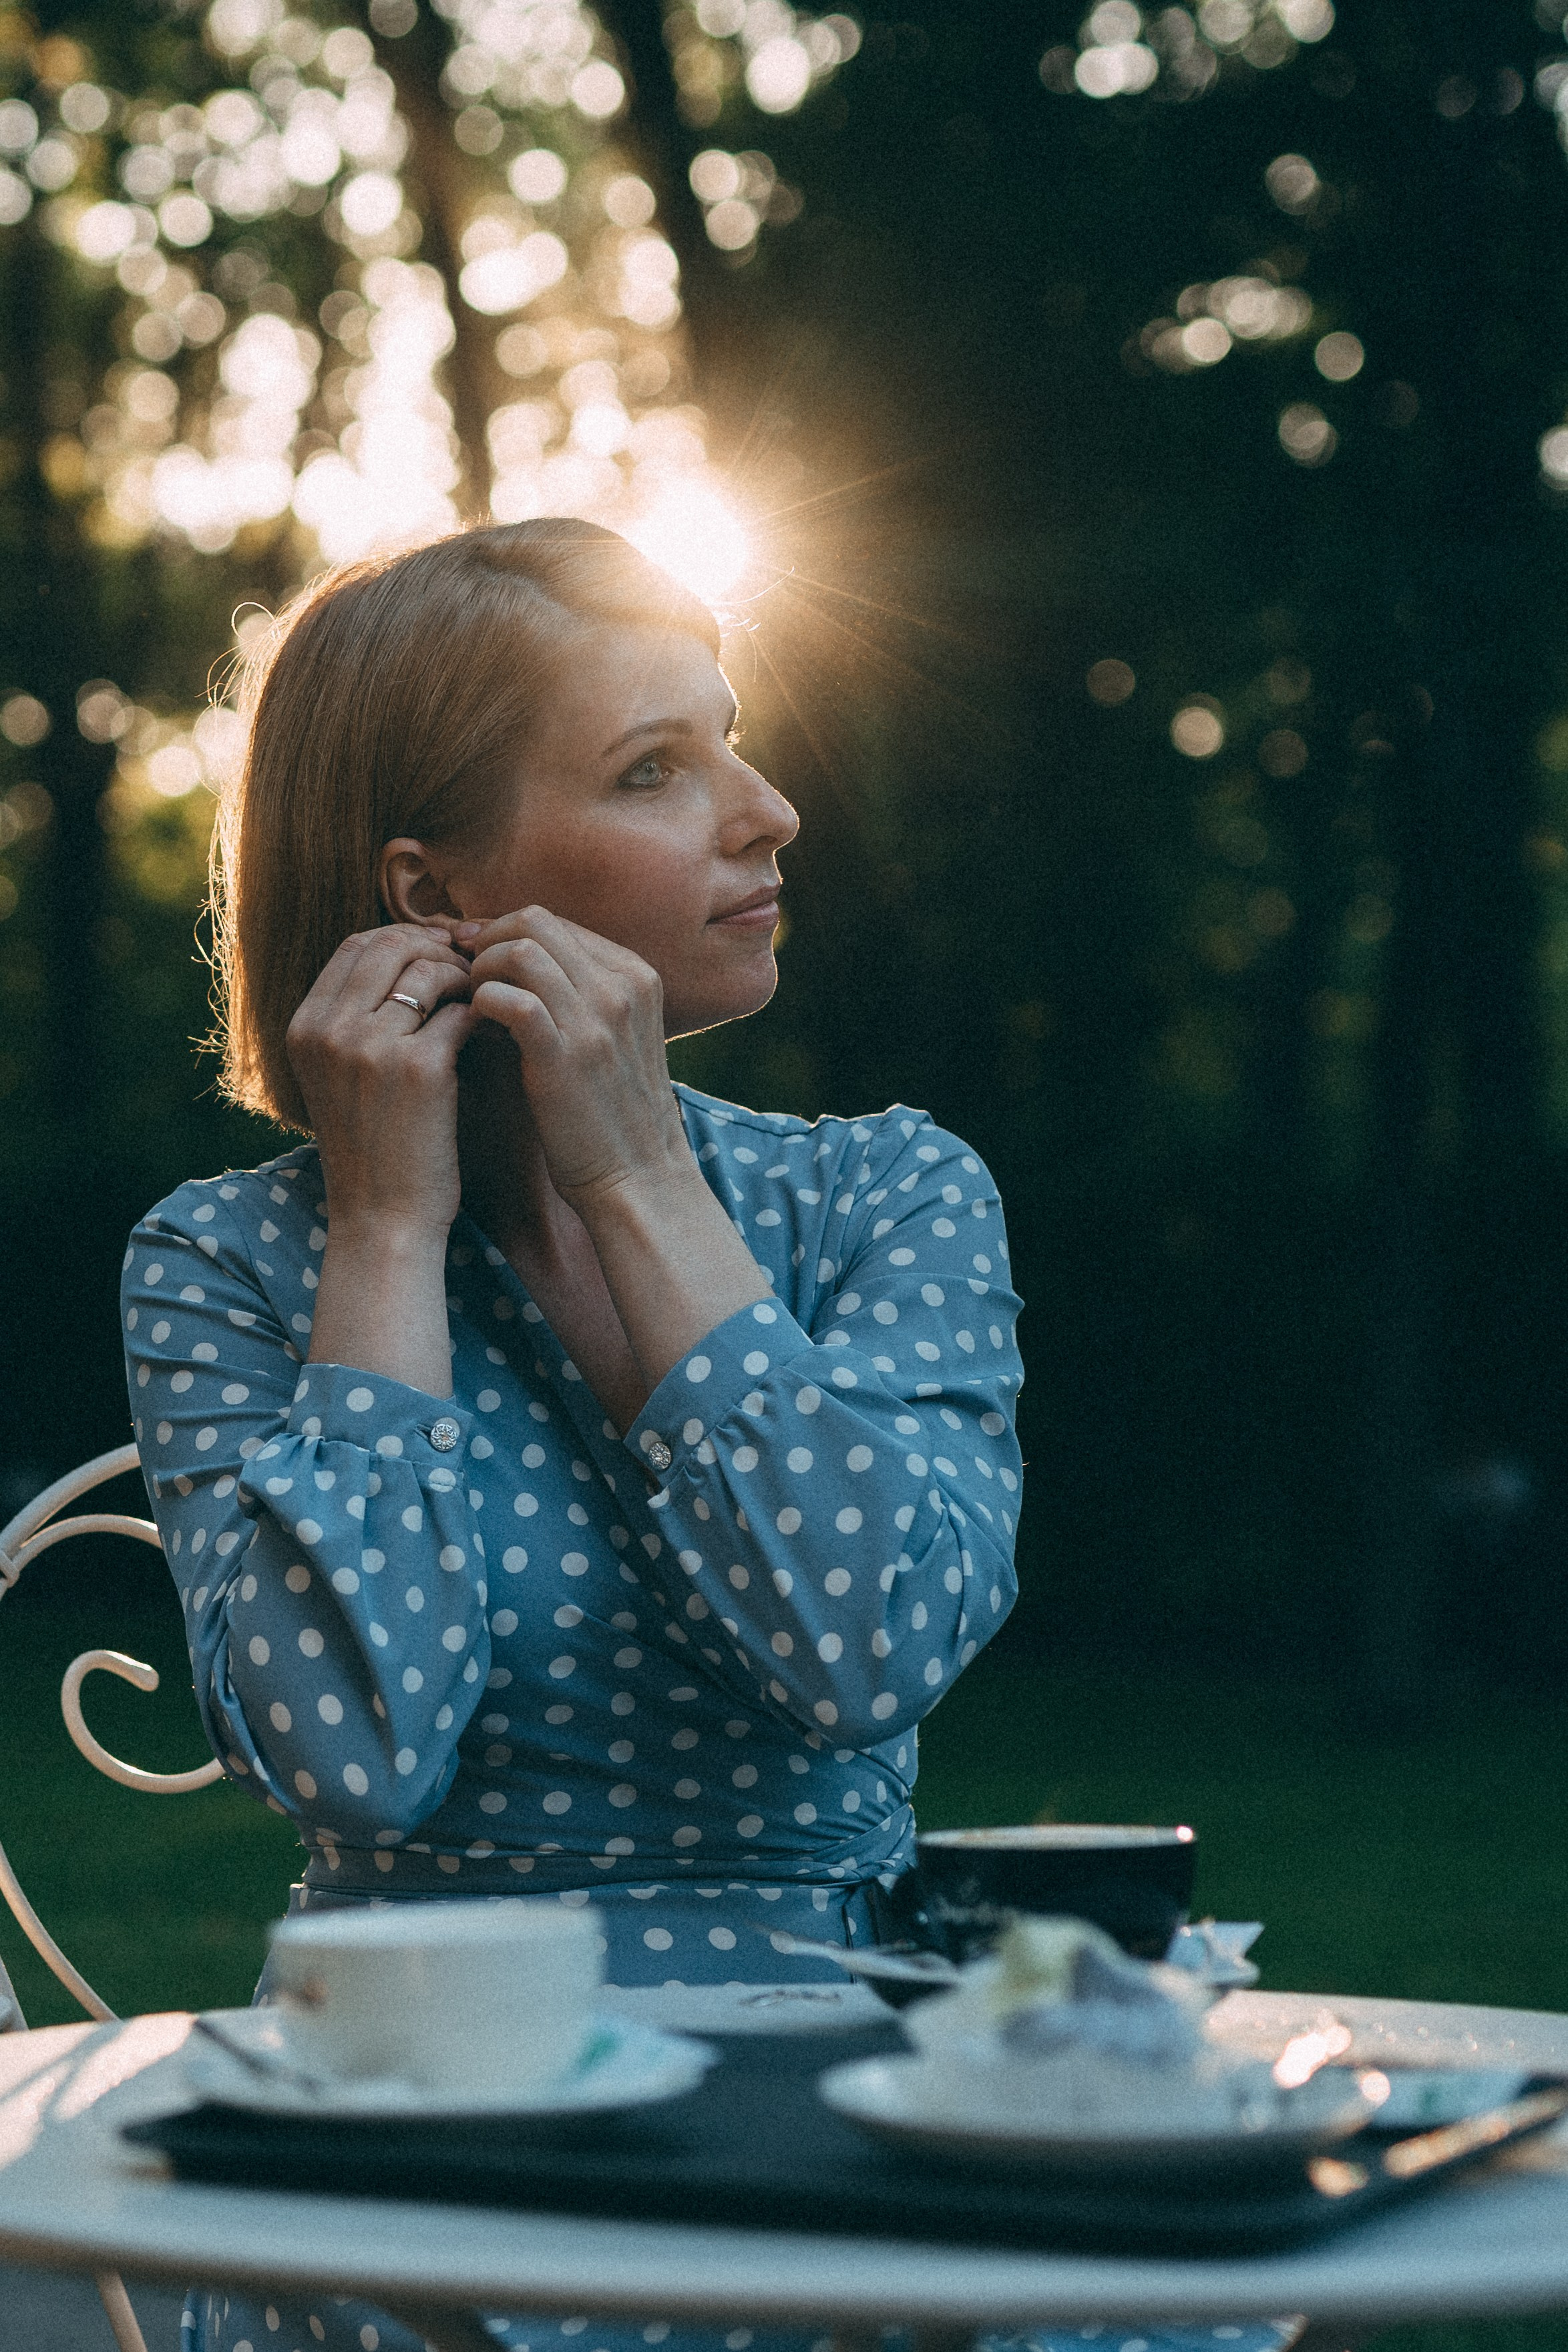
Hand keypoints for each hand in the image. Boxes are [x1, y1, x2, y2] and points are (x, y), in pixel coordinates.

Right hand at [286, 925, 478, 1237]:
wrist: (383, 1219)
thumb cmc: (372, 1148)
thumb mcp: (338, 1077)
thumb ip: (354, 1019)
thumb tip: (408, 953)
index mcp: (303, 1027)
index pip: (354, 946)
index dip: (403, 938)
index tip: (437, 950)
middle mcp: (329, 1030)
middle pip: (390, 946)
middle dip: (437, 948)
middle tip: (470, 967)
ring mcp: (370, 1047)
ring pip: (430, 972)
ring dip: (465, 979)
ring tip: (481, 1001)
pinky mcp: (419, 1068)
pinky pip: (462, 1012)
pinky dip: (483, 1015)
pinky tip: (493, 1031)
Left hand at [457, 908, 687, 1212]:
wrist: (637, 1176)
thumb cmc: (614, 1110)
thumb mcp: (616, 1036)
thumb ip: (582, 994)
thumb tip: (518, 957)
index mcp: (636, 976)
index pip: (556, 922)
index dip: (505, 932)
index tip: (477, 956)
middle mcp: (621, 987)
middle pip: (535, 921)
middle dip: (487, 940)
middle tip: (464, 972)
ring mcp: (596, 1019)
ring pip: (519, 950)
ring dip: (481, 970)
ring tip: (471, 1001)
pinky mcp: (564, 1055)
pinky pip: (508, 999)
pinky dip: (482, 1002)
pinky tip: (476, 1025)